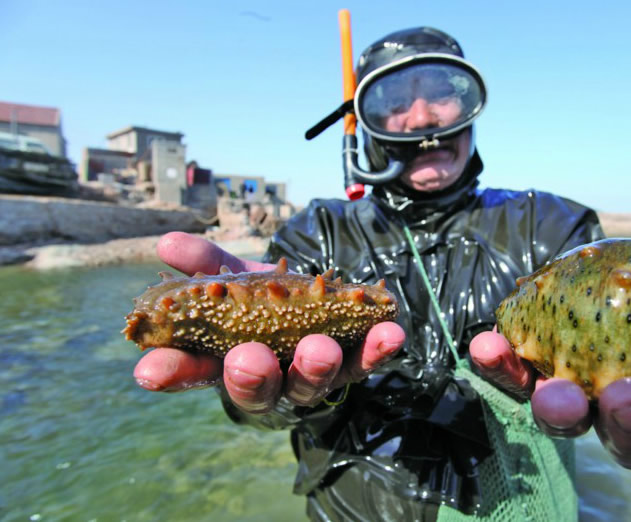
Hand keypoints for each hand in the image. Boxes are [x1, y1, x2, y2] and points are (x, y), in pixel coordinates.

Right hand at [133, 232, 404, 414]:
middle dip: (252, 376)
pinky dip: (376, 349)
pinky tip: (389, 332)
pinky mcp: (350, 365)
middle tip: (250, 357)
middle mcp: (268, 379)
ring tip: (319, 347)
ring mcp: (310, 377)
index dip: (172, 372)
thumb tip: (168, 243)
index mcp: (226, 360)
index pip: (192, 371)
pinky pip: (363, 362)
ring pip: (311, 383)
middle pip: (256, 390)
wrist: (317, 309)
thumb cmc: (263, 300)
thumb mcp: (234, 279)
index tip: (150, 370)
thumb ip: (206, 264)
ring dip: (314, 366)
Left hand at [470, 210, 630, 469]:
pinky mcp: (521, 381)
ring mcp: (568, 400)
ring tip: (559, 395)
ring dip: (562, 409)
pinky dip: (499, 365)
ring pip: (566, 421)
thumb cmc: (628, 288)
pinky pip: (508, 379)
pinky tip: (487, 346)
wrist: (562, 288)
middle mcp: (617, 407)